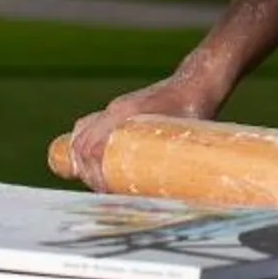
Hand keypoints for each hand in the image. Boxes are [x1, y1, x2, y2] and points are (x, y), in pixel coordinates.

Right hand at [66, 67, 224, 191]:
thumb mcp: (184, 136)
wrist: (195, 83)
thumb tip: (164, 195)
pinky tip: (91, 161)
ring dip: (81, 158)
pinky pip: (90, 125)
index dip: (95, 174)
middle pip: (83, 143)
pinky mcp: (119, 109)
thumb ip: (173, 162)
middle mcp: (115, 110)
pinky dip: (84, 143)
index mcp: (126, 114)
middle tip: (102, 189)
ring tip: (95, 178)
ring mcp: (115, 108)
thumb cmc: (194, 108)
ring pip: (82, 132)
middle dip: (86, 170)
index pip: (93, 149)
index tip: (106, 189)